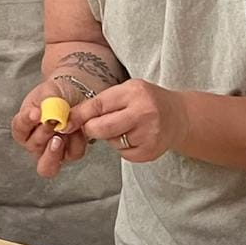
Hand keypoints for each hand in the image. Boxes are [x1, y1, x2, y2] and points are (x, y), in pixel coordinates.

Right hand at [12, 78, 89, 178]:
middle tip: (51, 123)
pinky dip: (76, 141)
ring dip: (56, 149)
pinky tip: (78, 129)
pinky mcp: (70, 153)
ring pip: (49, 164)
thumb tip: (49, 112)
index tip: (36, 112)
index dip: (26, 121)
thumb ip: (47, 100)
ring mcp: (52, 151)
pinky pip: (73, 154)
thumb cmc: (57, 94)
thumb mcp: (49, 91)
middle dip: (42, 136)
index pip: (19, 127)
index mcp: (25, 126)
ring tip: (63, 132)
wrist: (76, 94)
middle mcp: (35, 142)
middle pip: (33, 148)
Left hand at [70, 79, 189, 162]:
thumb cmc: (148, 101)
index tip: (66, 122)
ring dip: (110, 137)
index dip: (80, 115)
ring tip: (126, 126)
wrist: (179, 117)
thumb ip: (102, 102)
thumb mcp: (128, 91)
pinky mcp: (149, 152)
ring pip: (111, 141)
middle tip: (92, 127)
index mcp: (135, 92)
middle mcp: (143, 113)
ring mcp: (148, 135)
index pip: (99, 105)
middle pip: (102, 128)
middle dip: (91, 129)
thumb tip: (71, 118)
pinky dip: (123, 147)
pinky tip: (135, 136)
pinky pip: (123, 153)